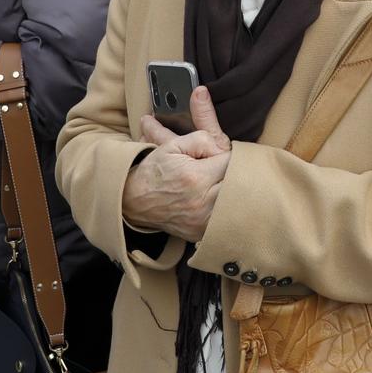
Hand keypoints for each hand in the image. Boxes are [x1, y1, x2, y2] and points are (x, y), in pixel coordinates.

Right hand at [122, 86, 232, 242]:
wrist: (133, 200)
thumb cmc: (154, 170)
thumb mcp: (173, 145)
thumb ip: (202, 140)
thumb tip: (224, 149)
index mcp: (197, 177)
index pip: (232, 163)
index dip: (232, 157)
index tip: (227, 157)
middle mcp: (202, 202)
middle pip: (238, 186)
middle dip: (238, 175)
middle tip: (234, 171)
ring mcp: (202, 221)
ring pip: (235, 205)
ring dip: (234, 193)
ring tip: (230, 186)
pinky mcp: (200, 233)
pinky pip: (223, 221)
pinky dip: (224, 211)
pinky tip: (220, 203)